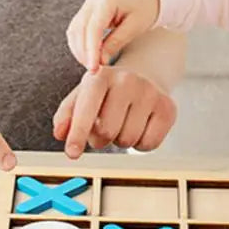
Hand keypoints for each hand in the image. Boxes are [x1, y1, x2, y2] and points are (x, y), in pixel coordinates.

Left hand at [52, 65, 176, 158]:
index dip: (78, 133)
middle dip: (101, 138)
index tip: (72, 153)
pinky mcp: (168, 107)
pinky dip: (141, 144)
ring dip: (120, 140)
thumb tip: (60, 134)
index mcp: (100, 76)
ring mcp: (150, 92)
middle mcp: (127, 80)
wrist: (144, 77)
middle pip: (107, 132)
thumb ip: (66, 115)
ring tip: (123, 122)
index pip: (87, 108)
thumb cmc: (107, 92)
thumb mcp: (83, 96)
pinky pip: (149, 144)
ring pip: (128, 140)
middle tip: (105, 126)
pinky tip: (140, 126)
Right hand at [66, 0, 160, 72]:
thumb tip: (100, 61)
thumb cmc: (144, 9)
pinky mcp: (87, 9)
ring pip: (75, 29)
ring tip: (91, 64)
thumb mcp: (134, 28)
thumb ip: (115, 43)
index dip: (91, 50)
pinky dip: (80, 43)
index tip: (93, 68)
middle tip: (93, 70)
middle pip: (79, 29)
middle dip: (84, 52)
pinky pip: (77, 28)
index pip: (93, 28)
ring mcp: (88, 3)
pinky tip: (88, 55)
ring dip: (79, 49)